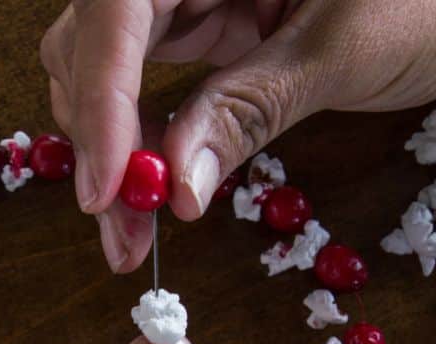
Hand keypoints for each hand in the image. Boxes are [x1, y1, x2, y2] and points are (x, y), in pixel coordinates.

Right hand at [41, 0, 435, 271]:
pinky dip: (139, 142)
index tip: (109, 186)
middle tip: (119, 226)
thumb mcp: (341, 52)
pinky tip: (151, 192)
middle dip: (97, 136)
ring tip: (133, 230)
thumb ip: (248, 110)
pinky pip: (142, 85)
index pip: (121, 8)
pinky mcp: (200, 28)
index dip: (101, 97)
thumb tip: (173, 190)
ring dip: (109, 150)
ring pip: (103, 68)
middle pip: (94, 40)